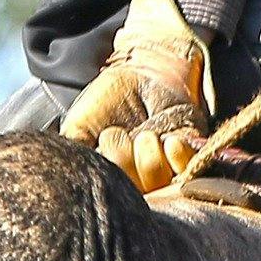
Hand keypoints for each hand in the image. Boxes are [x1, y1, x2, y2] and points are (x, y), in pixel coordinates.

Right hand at [60, 0, 211, 196]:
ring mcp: (165, 165)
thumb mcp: (79, 125)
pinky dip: (179, 158)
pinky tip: (170, 141)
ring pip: (162, 185)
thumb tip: (71, 180)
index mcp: (112, 173)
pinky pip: (189, 169)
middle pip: (137, 194)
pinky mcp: (189, 153)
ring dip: (150, 160)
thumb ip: (73, 155)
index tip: (102, 146)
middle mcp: (139, 174)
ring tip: (146, 135)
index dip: (108, 177)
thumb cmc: (110, 97)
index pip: (111, 193)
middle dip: (124, 164)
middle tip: (119, 135)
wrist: (143, 67)